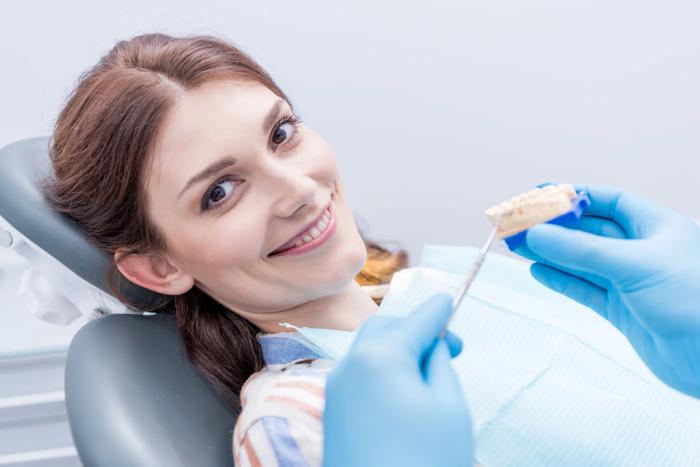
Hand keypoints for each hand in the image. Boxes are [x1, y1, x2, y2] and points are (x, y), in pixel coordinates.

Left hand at [323, 294, 473, 466]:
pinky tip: (403, 389)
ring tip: (428, 370)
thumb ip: (439, 364)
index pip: (415, 319)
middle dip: (415, 328)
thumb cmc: (424, 462)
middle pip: (385, 327)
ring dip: (398, 348)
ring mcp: (336, 390)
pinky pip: (359, 374)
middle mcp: (350, 366)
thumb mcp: (449, 407)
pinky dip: (382, 369)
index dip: (438, 310)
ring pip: (369, 349)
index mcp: (380, 357)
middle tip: (449, 348)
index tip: (452, 301)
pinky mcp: (333, 412)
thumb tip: (430, 344)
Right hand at [515, 184, 699, 396]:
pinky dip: (560, 280)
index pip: (610, 202)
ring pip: (583, 262)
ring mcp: (631, 282)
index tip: (542, 195)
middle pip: (590, 232)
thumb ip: (581, 251)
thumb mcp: (634, 265)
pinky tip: (538, 271)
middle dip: (555, 228)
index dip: (576, 197)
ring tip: (519, 246)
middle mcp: (643, 251)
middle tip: (520, 225)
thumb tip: (537, 235)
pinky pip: (585, 289)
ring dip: (551, 253)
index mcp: (657, 227)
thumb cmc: (693, 301)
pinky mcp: (623, 310)